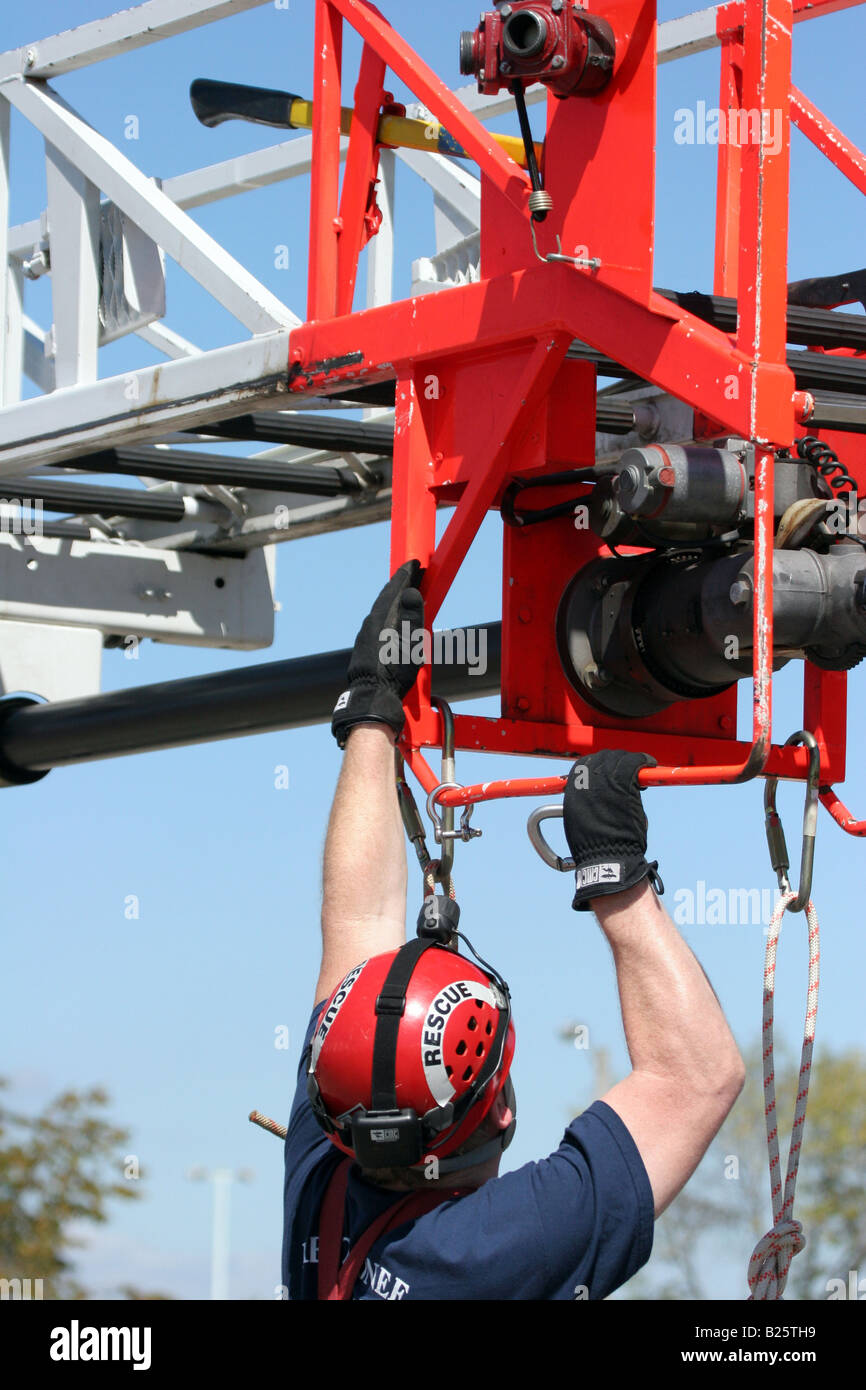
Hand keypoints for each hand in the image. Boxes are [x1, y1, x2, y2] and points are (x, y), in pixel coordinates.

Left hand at [331, 559, 424, 748]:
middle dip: (400, 583)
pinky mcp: (363, 644)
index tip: (416, 563)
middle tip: (412, 573)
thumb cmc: (394, 671)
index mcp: (383, 617)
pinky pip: (376, 619)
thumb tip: (411, 591)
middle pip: (386, 595)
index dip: (407, 573)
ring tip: (403, 592)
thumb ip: (412, 616)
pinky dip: (386, 611)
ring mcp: (365, 633)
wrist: (372, 694)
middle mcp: (371, 621)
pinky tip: (390, 618)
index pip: (396, 587)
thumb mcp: (411, 643)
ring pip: (380, 607)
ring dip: (392, 597)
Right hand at [562, 750, 661, 910]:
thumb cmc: (595, 846)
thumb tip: (600, 795)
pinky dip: (644, 761)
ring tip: (641, 768)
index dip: (602, 765)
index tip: (613, 770)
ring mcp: (604, 782)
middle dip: (618, 761)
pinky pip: (634, 763)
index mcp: (573, 790)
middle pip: (603, 758)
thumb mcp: (581, 820)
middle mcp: (586, 782)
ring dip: (632, 761)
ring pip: (620, 758)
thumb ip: (588, 802)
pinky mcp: (623, 785)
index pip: (585, 764)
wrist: (606, 859)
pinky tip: (650, 763)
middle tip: (629, 771)